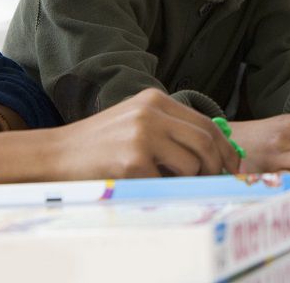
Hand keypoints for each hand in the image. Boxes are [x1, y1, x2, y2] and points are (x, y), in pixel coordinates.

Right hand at [54, 88, 240, 177]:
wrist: (56, 154)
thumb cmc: (100, 143)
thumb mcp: (137, 122)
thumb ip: (170, 129)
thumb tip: (215, 152)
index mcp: (155, 100)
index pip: (207, 123)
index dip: (225, 148)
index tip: (232, 167)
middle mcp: (151, 113)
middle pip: (205, 142)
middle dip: (217, 167)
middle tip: (216, 183)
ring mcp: (142, 136)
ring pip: (191, 163)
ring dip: (190, 180)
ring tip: (174, 183)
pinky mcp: (132, 162)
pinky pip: (166, 182)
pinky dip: (164, 189)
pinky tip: (147, 185)